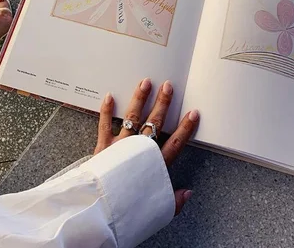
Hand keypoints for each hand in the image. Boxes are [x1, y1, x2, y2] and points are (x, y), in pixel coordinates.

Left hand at [94, 77, 199, 214]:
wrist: (101, 211)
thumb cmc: (127, 209)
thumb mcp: (155, 208)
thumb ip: (173, 200)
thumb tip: (188, 193)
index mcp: (154, 165)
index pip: (175, 142)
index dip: (185, 128)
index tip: (192, 114)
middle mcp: (138, 151)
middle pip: (155, 123)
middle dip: (163, 103)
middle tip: (168, 87)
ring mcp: (120, 147)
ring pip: (132, 118)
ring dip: (139, 99)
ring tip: (145, 82)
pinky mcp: (103, 148)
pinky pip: (104, 125)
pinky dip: (106, 110)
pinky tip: (109, 96)